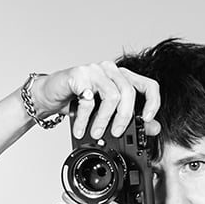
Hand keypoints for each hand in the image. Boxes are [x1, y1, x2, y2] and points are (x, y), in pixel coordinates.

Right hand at [33, 61, 162, 140]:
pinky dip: (85, 119)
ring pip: (112, 96)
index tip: (146, 119)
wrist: (50, 95)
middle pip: (130, 92)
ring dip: (104, 120)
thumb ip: (132, 118)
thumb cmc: (79, 101)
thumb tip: (154, 127)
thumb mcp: (108, 112)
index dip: (153, 102)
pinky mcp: (79, 74)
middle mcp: (112, 70)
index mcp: (124, 77)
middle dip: (124, 118)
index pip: (149, 85)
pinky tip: (81, 128)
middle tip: (117, 133)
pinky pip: (89, 99)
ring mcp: (96, 69)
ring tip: (97, 133)